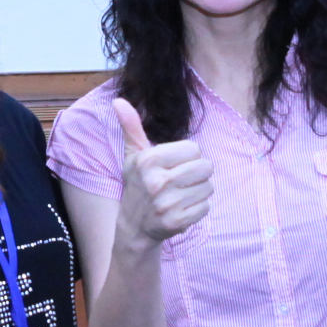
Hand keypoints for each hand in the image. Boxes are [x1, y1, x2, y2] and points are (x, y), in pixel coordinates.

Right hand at [114, 98, 211, 249]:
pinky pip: (205, 207)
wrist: (133, 226)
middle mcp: (157, 181)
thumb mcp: (133, 155)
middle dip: (197, 173)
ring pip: (208, 187)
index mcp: (148, 160)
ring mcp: (167, 204)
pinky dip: (197, 208)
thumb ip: (131, 127)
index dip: (187, 156)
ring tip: (180, 194)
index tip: (173, 165)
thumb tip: (118, 100)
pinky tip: (181, 208)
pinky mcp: (177, 222)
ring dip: (198, 190)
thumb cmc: (138, 184)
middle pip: (206, 167)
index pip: (194, 149)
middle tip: (180, 180)